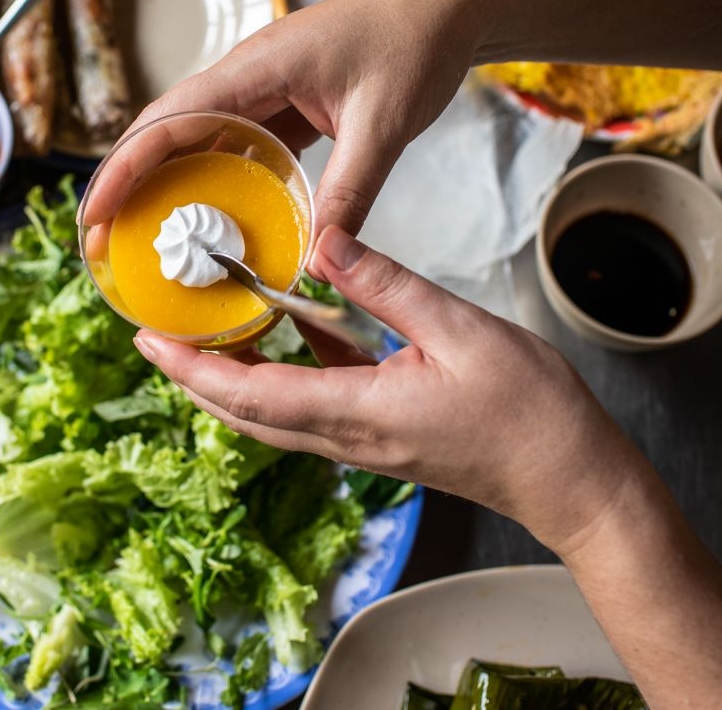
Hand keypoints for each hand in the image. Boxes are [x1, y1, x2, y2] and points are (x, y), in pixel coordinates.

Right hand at [82, 0, 497, 254]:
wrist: (450, 6)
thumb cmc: (416, 40)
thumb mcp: (384, 123)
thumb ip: (349, 192)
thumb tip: (318, 259)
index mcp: (257, 66)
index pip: (169, 118)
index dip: (124, 167)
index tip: (96, 214)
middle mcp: (248, 75)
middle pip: (167, 131)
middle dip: (129, 184)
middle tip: (104, 243)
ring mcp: (263, 89)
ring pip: (197, 140)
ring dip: (168, 185)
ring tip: (146, 239)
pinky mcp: (284, 103)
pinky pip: (236, 145)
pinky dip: (217, 181)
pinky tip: (214, 219)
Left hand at [132, 225, 646, 554]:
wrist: (571, 480)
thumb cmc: (529, 412)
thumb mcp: (458, 330)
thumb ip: (385, 284)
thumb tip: (324, 241)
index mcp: (357, 411)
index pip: (252, 393)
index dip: (193, 368)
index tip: (150, 340)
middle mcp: (347, 437)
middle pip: (247, 413)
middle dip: (194, 376)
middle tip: (156, 335)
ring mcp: (362, 443)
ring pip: (274, 414)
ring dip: (232, 379)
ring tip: (207, 331)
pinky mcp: (380, 438)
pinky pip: (314, 408)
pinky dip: (284, 376)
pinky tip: (292, 333)